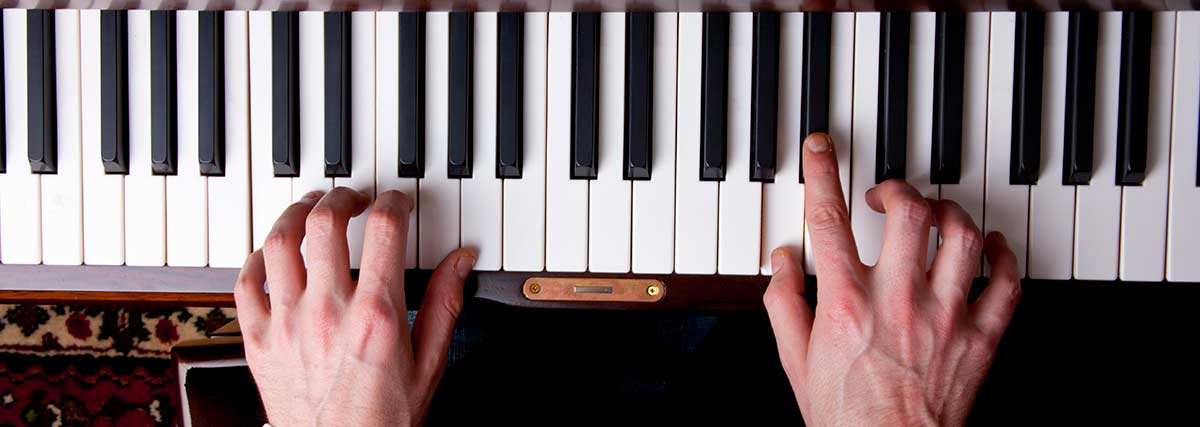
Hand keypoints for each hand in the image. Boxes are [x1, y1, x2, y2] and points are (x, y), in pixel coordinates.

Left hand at [234, 188, 475, 426]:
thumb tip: (461, 261)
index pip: (384, 228)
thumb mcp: (429, 363)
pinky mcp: (259, 340)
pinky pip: (246, 282)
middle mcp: (328, 312)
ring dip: (296, 214)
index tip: (397, 202)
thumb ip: (444, 305)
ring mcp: (288, 323)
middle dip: (342, 197)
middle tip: (352, 199)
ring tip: (311, 210)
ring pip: (279, 241)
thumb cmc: (383, 418)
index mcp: (376, 315)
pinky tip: (273, 252)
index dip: (394, 201)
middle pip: (325, 222)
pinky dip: (257, 257)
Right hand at [764, 133, 1020, 425]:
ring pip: (961, 237)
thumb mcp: (795, 361)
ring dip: (949, 212)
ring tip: (935, 213)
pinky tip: (989, 244)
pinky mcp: (981, 338)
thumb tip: (782, 260)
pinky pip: (1006, 283)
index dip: (823, 173)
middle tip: (887, 195)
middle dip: (897, 189)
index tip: (823, 149)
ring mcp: (945, 317)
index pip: (830, 219)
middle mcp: (898, 301)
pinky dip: (1001, 255)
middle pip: (909, 213)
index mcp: (847, 304)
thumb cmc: (846, 417)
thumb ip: (783, 303)